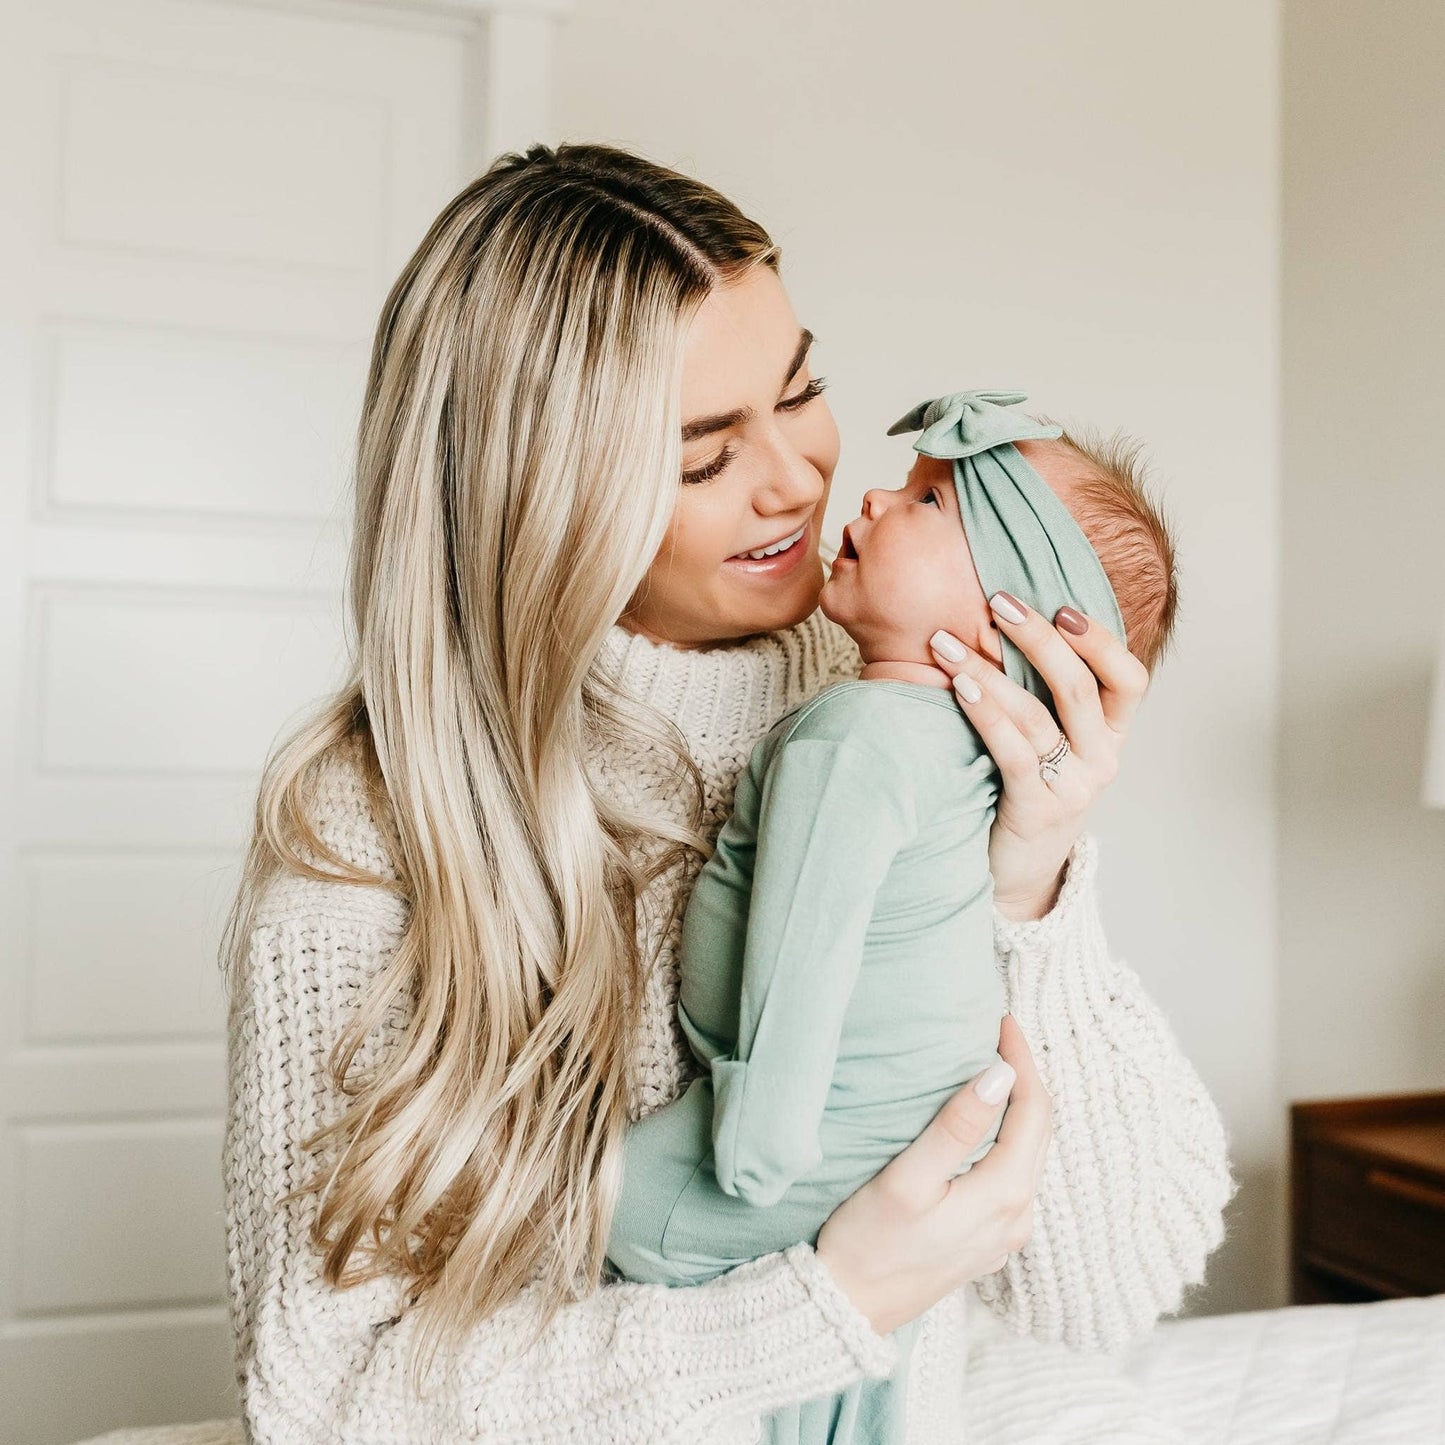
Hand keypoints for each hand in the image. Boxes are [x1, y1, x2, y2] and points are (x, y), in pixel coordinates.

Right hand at [815, 1014, 1050, 1336]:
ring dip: (1018, 1107)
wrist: (849, 1310)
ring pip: (1029, 1154)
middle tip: (999, 1032)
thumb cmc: (869, 1241)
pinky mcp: (988, 1241)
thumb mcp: (907, 1178)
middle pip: (1039, 1131)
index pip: (1034, 1111)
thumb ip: (956, 1126)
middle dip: (1025, 1077)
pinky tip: (984, 1122)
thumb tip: (1000, 1074)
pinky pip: (1014, 1176)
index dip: (1023, 1059)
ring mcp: (1006, 1234)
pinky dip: (1007, 1137)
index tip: (1002, 1020)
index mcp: (1005, 1195)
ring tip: (994, 1066)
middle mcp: (1018, 1217)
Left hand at [928, 597, 1148, 920]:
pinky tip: (959, 687)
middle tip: (997, 601)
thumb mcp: (1047, 741)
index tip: (1059, 605)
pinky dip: (985, 713)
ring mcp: (1075, 787)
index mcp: (1111, 735)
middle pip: (1079, 686)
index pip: (1128, 677)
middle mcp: (1103, 759)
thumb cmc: (1021, 789)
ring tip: (945, 643)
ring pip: (1038, 715)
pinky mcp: (1039, 809)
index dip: (1100, 639)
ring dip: (988, 671)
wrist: (1016, 873)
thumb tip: (1002, 620)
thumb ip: (1042, 694)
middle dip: (1037, 637)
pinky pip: (1014, 751)